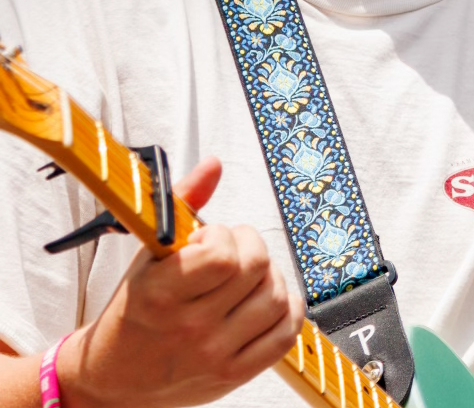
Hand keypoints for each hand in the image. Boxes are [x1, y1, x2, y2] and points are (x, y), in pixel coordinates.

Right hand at [58, 156, 304, 407]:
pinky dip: (287, 309)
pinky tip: (268, 299)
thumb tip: (213, 165)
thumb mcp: (147, 254)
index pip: (223, 255)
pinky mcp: (235, 374)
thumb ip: (182, 204)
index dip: (225, 236)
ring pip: (276, 297)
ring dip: (269, 275)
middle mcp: (191, 327)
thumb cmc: (134, 309)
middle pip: (257, 268)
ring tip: (246, 276)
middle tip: (232, 250)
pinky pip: (284, 335)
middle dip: (250, 246)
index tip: (209, 238)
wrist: (114, 379)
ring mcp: (216, 354)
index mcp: (163, 293)